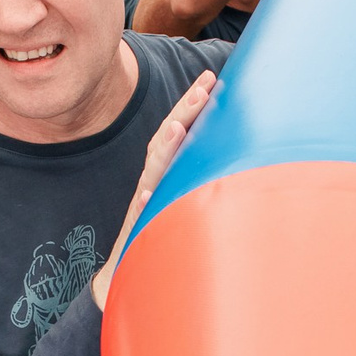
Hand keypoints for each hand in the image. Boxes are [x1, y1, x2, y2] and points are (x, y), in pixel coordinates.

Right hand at [92, 70, 218, 310]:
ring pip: (154, 170)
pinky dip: (146, 199)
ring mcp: (144, 202)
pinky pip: (141, 213)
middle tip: (204, 86)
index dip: (193, 105)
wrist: (125, 277)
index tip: (211, 78)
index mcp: (168, 171)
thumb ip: (195, 182)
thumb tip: (230, 165)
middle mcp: (155, 181)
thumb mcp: (184, 203)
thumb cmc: (160, 239)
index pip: (180, 131)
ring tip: (177, 125)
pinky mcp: (138, 227)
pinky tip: (151, 191)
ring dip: (165, 147)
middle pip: (167, 140)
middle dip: (184, 111)